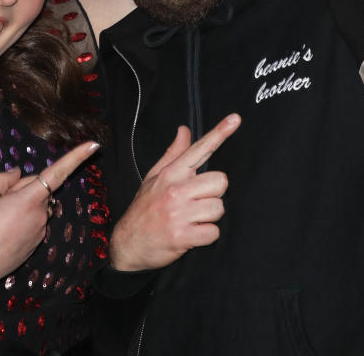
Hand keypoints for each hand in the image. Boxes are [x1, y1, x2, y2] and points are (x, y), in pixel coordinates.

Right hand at [0, 141, 99, 281]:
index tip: (94, 145)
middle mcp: (41, 215)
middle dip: (23, 189)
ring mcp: (40, 231)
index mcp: (29, 199)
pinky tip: (3, 231)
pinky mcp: (36, 244)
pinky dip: (22, 221)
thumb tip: (19, 173)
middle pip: (39, 190)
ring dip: (23, 206)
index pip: (57, 173)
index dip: (76, 157)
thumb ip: (5, 179)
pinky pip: (34, 222)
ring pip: (36, 207)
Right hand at [108, 114, 240, 271]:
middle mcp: (175, 190)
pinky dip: (205, 236)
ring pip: (218, 208)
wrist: (127, 245)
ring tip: (191, 219)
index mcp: (170, 174)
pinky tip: (191, 234)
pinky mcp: (182, 236)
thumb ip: (173, 154)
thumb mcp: (154, 178)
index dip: (219, 133)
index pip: (199, 149)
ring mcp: (179, 213)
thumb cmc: (144, 209)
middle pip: (220, 182)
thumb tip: (184, 130)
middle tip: (196, 203)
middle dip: (213, 194)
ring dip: (209, 217)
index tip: (235, 119)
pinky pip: (213, 232)